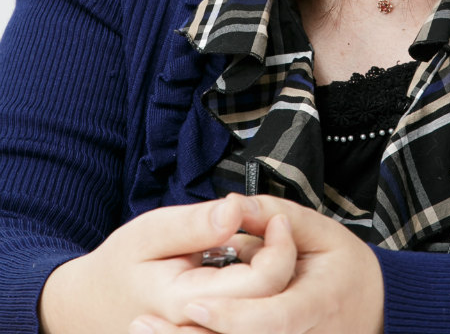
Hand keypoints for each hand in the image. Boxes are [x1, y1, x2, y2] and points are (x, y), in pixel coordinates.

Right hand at [38, 195, 292, 333]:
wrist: (88, 306)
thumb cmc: (118, 266)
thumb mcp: (150, 231)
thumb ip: (196, 223)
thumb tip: (237, 209)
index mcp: (187, 304)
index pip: (261, 284)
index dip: (280, 248)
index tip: (278, 218)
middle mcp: (200, 332)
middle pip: (270, 304)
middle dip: (280, 260)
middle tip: (272, 228)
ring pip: (263, 315)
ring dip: (271, 278)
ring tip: (255, 249)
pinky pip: (246, 319)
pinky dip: (256, 294)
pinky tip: (247, 272)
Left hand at [132, 196, 384, 333]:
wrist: (374, 309)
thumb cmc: (345, 266)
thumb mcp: (321, 230)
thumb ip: (276, 216)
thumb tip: (232, 204)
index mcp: (317, 305)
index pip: (269, 321)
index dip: (229, 317)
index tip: (192, 304)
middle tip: (141, 323)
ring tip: (144, 329)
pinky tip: (175, 332)